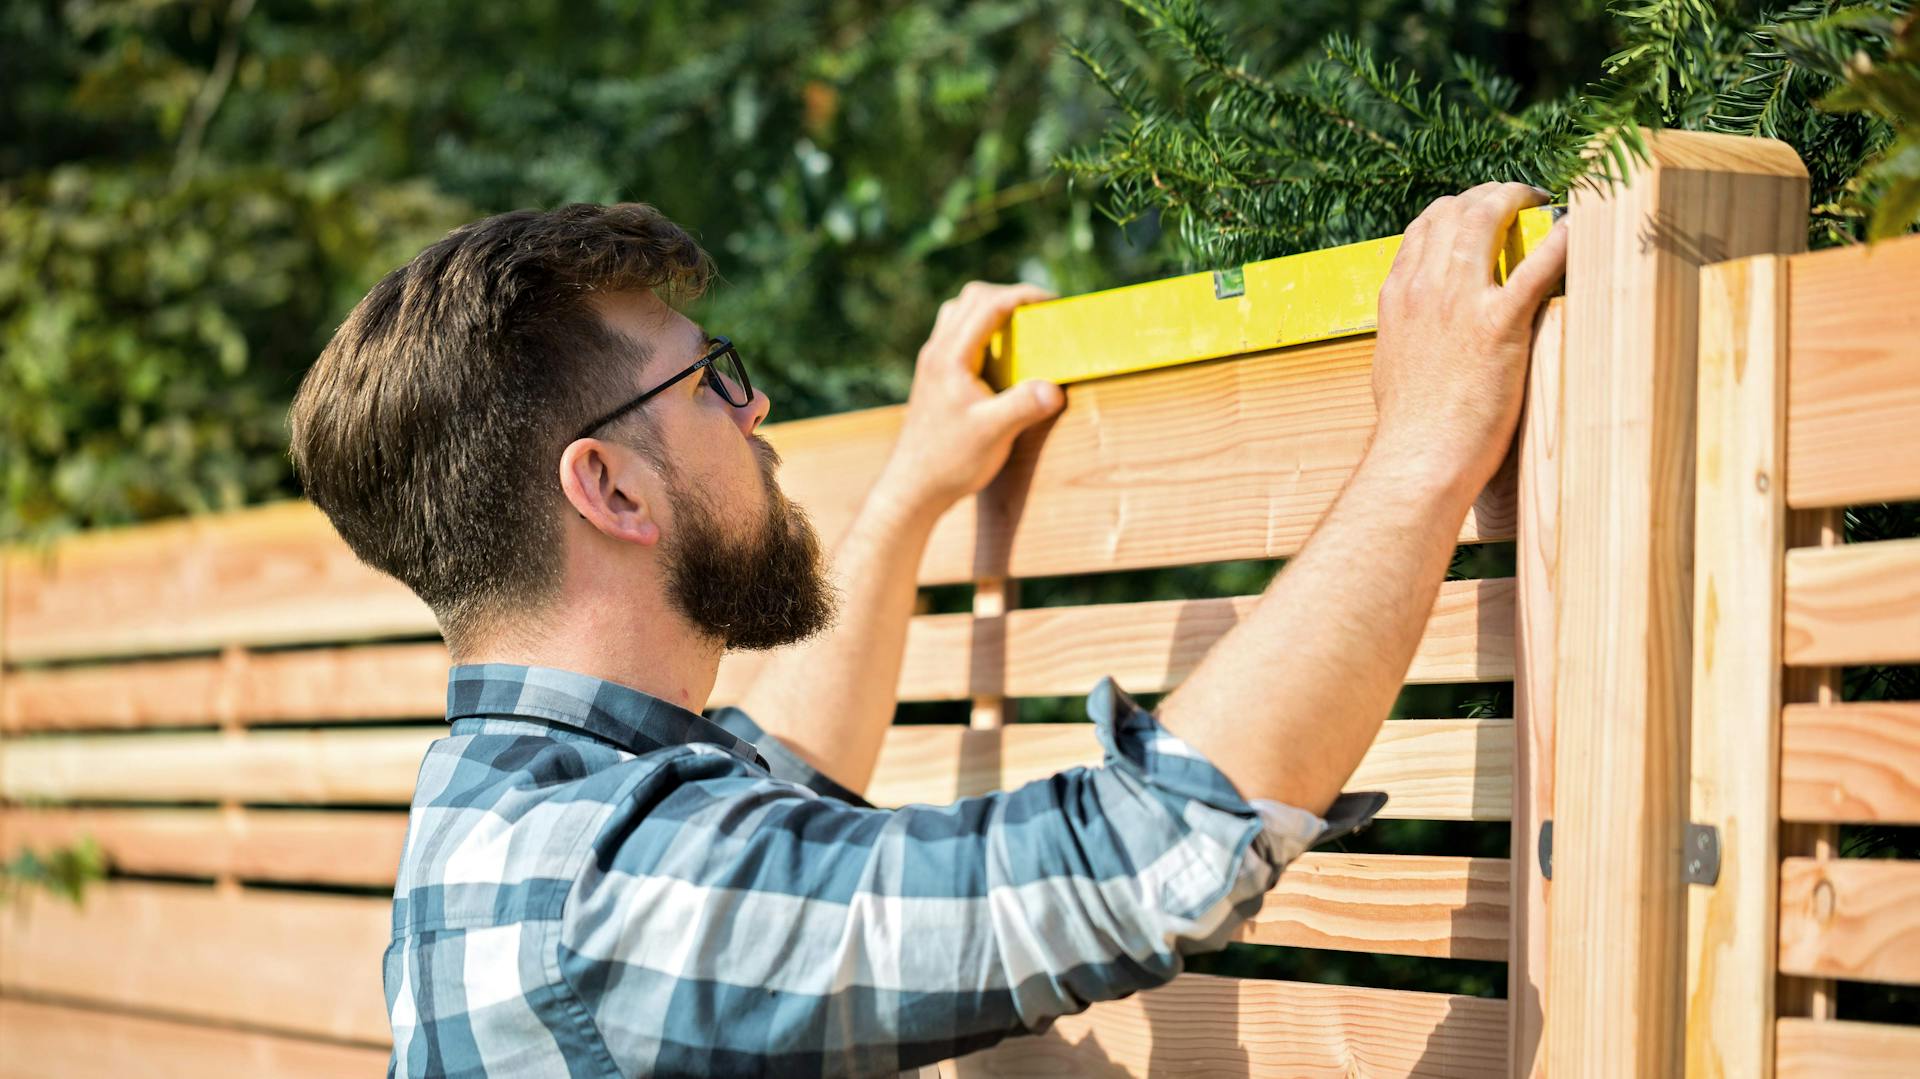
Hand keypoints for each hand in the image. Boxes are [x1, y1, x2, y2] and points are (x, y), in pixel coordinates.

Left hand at [877, 281, 1065, 514]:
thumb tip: (1055, 388)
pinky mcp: (935, 375)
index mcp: (950, 358)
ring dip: (992, 309)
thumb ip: (1023, 407)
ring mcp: (932, 362)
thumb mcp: (993, 435)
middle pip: (971, 298)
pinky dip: (982, 329)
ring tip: (1021, 329)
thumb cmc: (950, 462)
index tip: (1052, 302)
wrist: (914, 487)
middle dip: (1009, 296)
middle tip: (1040, 313)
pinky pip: (957, 333)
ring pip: (960, 312)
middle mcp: (937, 352)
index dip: (1022, 295)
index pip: (987, 305)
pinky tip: (1001, 356)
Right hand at [1369, 182, 1568, 493]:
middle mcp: (1424, 288)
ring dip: (1519, 200)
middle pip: (1456, 209)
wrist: (1418, 459)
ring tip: (1545, 204)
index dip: (1458, 210)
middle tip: (1522, 200)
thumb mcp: (1393, 363)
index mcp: (1398, 296)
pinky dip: (1561, 240)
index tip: (1483, 213)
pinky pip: (1537, 265)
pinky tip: (1579, 231)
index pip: (1424, 226)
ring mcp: (1458, 302)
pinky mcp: (1498, 325)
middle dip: (1492, 194)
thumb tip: (1422, 329)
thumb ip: (1408, 333)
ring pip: (1486, 218)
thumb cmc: (1409, 427)